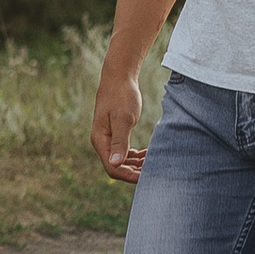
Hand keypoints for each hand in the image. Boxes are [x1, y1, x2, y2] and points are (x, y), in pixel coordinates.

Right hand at [92, 57, 147, 183]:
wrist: (119, 77)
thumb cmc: (121, 96)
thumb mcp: (123, 119)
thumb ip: (119, 142)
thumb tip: (115, 163)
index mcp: (100, 140)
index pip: (112, 168)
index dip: (129, 176)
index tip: (147, 176)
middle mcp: (101, 142)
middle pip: (116, 167)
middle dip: (134, 171)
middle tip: (153, 170)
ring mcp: (107, 138)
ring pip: (120, 160)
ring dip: (135, 164)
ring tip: (152, 161)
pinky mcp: (114, 133)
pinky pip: (123, 151)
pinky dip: (134, 156)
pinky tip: (146, 154)